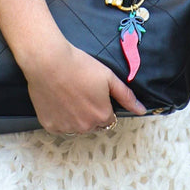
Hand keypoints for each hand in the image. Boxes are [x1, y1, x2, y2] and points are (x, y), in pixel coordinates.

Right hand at [22, 36, 146, 135]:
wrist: (48, 62)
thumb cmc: (79, 66)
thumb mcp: (108, 77)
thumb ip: (126, 96)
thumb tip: (141, 110)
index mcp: (102, 116)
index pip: (108, 119)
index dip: (102, 105)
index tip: (93, 92)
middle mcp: (85, 127)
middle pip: (92, 124)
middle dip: (89, 112)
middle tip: (80, 91)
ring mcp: (66, 127)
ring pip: (75, 126)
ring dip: (74, 116)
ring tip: (67, 94)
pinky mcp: (50, 125)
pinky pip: (58, 125)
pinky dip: (58, 116)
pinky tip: (56, 100)